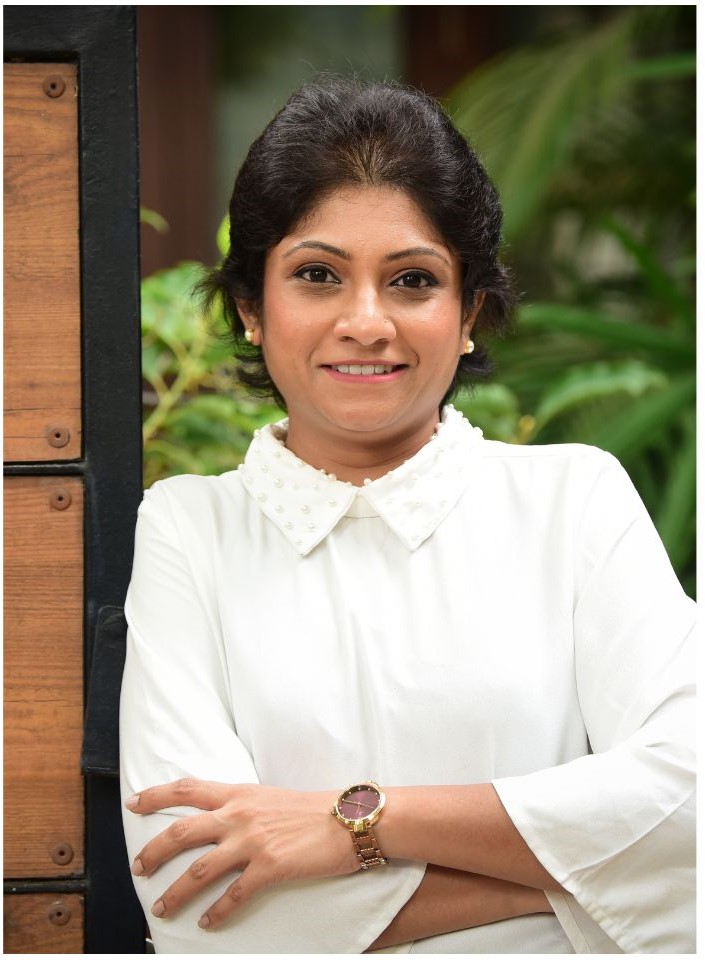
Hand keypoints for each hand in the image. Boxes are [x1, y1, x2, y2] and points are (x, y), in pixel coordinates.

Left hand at [125, 778, 358, 927]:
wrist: (349, 819)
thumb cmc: (313, 808)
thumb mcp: (270, 797)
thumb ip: (242, 805)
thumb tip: (220, 817)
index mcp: (239, 793)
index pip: (188, 788)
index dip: (157, 794)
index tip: (134, 802)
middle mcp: (239, 815)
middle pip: (181, 832)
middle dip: (153, 852)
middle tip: (137, 868)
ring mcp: (253, 841)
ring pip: (199, 870)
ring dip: (175, 893)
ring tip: (161, 908)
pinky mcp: (269, 867)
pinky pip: (233, 895)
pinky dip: (216, 912)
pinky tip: (208, 923)